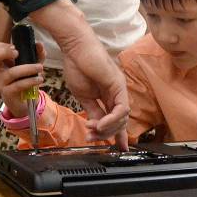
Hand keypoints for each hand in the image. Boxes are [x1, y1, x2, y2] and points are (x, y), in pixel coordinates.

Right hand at [0, 41, 44, 118]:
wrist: (24, 102)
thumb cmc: (25, 80)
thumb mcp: (32, 65)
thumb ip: (37, 54)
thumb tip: (39, 44)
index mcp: (3, 63)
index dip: (0, 46)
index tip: (15, 47)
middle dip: (3, 52)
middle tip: (17, 53)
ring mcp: (2, 83)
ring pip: (11, 73)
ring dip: (28, 68)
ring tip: (40, 67)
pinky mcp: (8, 93)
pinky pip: (18, 85)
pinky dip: (30, 81)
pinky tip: (39, 79)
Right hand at [30, 0, 130, 148]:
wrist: (74, 48)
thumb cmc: (76, 66)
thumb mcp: (83, 96)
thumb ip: (92, 111)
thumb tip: (97, 127)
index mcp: (108, 95)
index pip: (117, 119)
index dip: (119, 135)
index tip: (119, 148)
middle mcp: (117, 93)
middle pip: (120, 121)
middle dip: (107, 134)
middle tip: (92, 137)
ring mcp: (119, 88)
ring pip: (122, 117)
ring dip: (107, 128)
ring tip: (93, 129)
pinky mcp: (118, 84)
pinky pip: (121, 108)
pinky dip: (111, 119)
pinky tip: (100, 123)